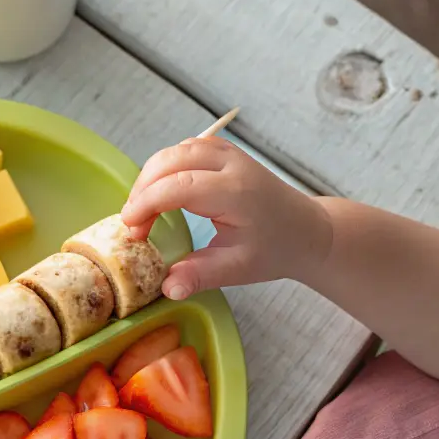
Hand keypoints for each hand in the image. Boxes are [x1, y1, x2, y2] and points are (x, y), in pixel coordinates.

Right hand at [121, 137, 330, 299]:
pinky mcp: (224, 151)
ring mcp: (228, 153)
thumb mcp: (238, 268)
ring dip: (150, 177)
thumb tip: (168, 289)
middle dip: (142, 190)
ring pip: (174, 151)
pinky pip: (184, 149)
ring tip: (144, 211)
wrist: (307, 230)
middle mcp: (231, 164)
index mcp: (235, 192)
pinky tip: (161, 192)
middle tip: (134, 224)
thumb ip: (200, 275)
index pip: (177, 186)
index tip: (130, 229)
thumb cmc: (275, 249)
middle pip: (169, 161)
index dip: (146, 204)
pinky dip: (164, 168)